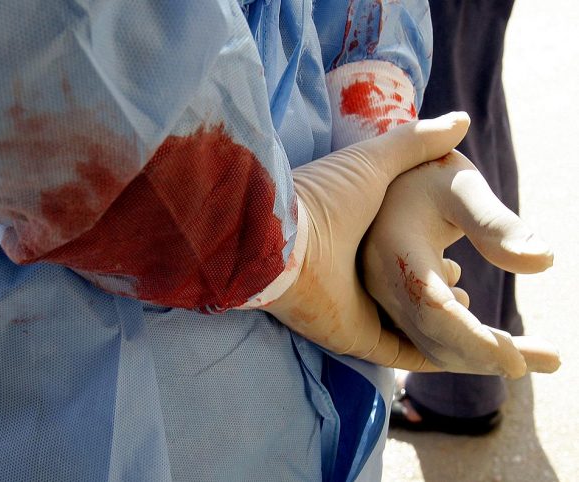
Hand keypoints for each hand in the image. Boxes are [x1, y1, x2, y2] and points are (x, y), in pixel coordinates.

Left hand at [263, 113, 469, 369]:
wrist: (282, 239)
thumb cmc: (323, 196)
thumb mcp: (376, 161)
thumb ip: (416, 144)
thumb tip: (462, 120)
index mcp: (362, 240)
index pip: (408, 257)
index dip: (438, 261)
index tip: (469, 258)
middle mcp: (360, 279)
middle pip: (416, 297)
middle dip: (451, 303)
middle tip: (485, 298)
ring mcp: (359, 311)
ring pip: (419, 330)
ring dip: (459, 334)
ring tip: (502, 335)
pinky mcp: (359, 339)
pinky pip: (409, 354)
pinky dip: (446, 356)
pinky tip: (485, 354)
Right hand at [362, 149, 559, 376]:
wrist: (386, 175)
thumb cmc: (429, 174)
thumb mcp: (463, 188)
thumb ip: (497, 224)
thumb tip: (544, 261)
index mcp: (394, 251)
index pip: (433, 311)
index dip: (473, 341)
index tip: (518, 364)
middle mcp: (380, 281)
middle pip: (433, 338)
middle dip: (489, 356)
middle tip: (553, 359)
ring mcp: (380, 295)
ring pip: (429, 343)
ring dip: (481, 354)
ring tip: (540, 354)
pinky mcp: (390, 301)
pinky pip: (424, 335)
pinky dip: (464, 343)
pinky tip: (496, 336)